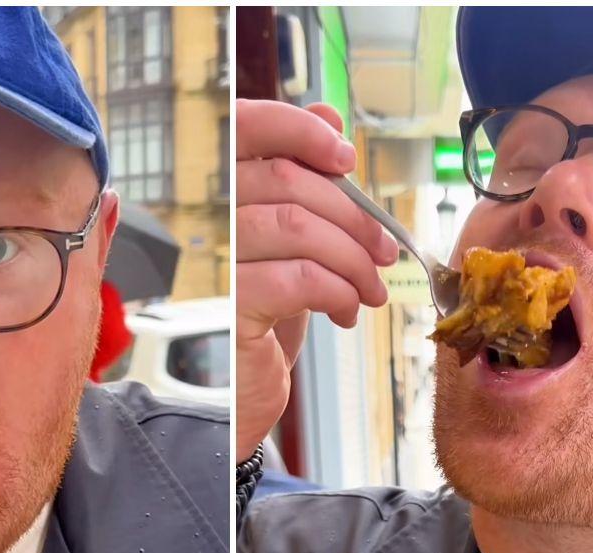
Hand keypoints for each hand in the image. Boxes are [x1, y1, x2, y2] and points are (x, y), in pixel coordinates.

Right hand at [235, 99, 397, 459]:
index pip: (245, 127)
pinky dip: (338, 292)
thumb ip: (307, 181)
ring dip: (353, 258)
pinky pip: (299, 278)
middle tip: (384, 252)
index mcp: (223, 195)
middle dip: (352, 214)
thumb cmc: (267, 318)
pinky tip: (345, 311)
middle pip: (287, 180)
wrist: (242, 397)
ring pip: (297, 227)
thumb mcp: (295, 244)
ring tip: (371, 288)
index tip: (344, 157)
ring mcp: (216, 263)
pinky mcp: (231, 307)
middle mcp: (209, 221)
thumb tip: (328, 115)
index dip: (299, 129)